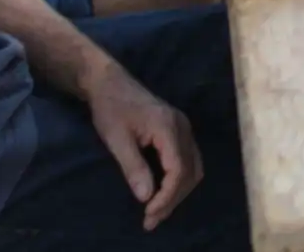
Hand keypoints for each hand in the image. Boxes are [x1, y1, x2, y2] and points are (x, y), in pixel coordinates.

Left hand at [84, 62, 202, 231]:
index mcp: (168, 127)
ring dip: (178, 191)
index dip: (167, 196)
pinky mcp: (179, 130)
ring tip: (157, 210)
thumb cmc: (111, 109)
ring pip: (193, 167)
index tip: (149, 214)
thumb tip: (146, 197)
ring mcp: (183, 127)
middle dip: (173, 199)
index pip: (178, 169)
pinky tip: (162, 191)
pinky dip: (179, 180)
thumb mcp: (117, 139)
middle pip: (191, 171)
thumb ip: (133, 167)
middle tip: (151, 220)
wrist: (110, 83)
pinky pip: (188, 160)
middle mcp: (183, 127)